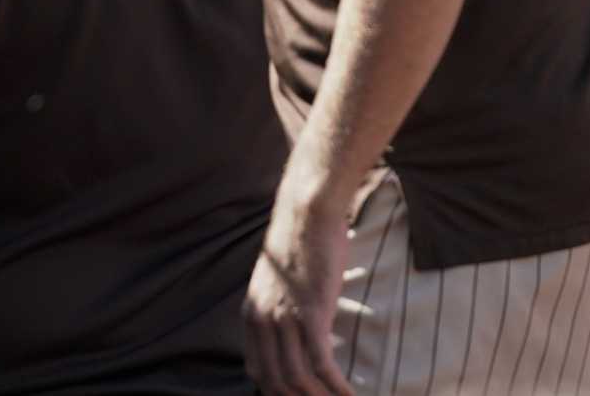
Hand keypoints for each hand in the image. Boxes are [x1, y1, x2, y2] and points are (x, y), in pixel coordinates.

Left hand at [243, 195, 353, 395]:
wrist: (306, 212)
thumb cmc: (301, 244)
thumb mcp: (278, 283)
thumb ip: (280, 310)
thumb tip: (295, 332)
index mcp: (251, 315)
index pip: (258, 372)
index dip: (279, 393)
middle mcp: (262, 321)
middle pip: (276, 383)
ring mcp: (284, 318)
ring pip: (298, 381)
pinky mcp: (311, 313)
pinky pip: (322, 365)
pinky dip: (338, 389)